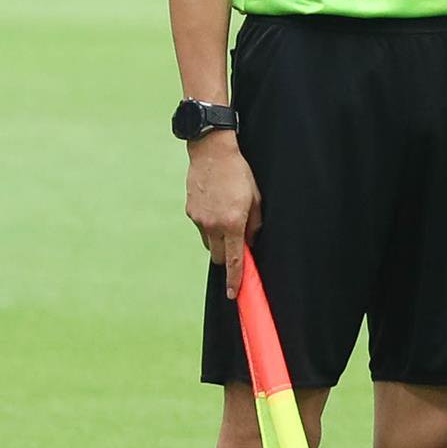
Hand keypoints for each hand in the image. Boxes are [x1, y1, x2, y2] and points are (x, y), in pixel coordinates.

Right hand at [185, 132, 259, 292]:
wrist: (211, 153)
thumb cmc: (239, 174)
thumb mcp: (256, 199)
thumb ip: (254, 225)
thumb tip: (250, 243)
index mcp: (232, 223)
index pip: (233, 259)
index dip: (234, 279)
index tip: (233, 294)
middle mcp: (212, 224)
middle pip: (218, 256)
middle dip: (227, 257)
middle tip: (237, 244)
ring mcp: (198, 219)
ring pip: (209, 243)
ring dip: (218, 240)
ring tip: (228, 217)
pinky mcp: (190, 212)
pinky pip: (201, 228)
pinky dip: (210, 226)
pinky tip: (217, 207)